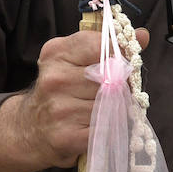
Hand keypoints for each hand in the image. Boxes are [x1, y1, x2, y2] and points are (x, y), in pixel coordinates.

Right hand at [19, 26, 149, 169]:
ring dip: (116, 107)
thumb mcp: (76, 59)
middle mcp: (56, 78)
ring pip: (111, 103)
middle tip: (114, 90)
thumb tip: (143, 35)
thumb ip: (109, 46)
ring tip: (102, 109)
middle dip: (120, 85)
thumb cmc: (60, 90)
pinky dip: (109, 127)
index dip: (119, 55)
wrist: (30, 129)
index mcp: (57, 52)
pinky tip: (98, 125)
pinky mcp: (67, 136)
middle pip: (111, 77)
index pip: (103, 45)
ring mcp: (60, 108)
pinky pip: (107, 127)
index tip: (122, 63)